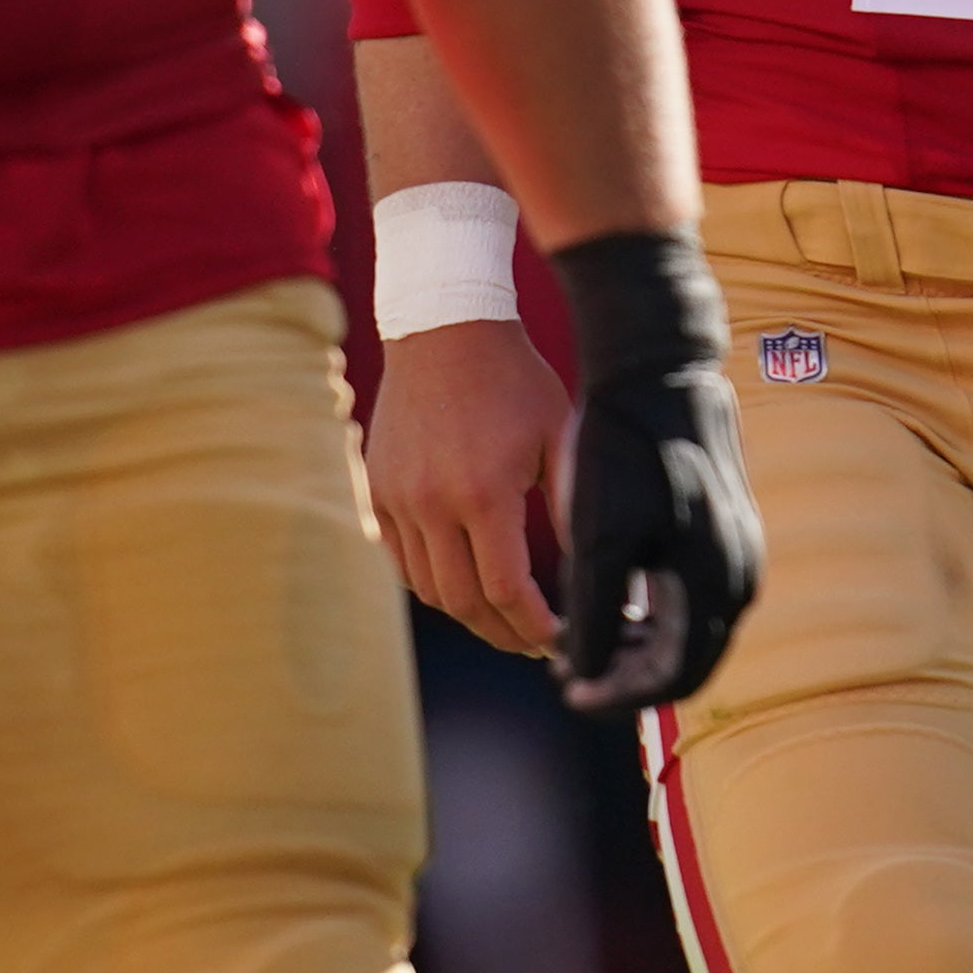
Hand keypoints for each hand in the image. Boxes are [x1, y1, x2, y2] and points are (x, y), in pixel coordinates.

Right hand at [365, 316, 565, 656]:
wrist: (444, 329)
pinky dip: (432, 581)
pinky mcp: (378, 492)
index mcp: (483, 493)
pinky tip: (463, 579)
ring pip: (428, 588)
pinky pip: (401, 560)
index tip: (558, 640)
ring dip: (467, 612)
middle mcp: (432, 504)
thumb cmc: (513, 379)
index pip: (506, 590)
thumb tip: (594, 560)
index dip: (534, 626)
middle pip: (464, 602)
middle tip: (532, 642)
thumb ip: (571, 501)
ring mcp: (397, 500)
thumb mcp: (558, 433)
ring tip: (502, 617)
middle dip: (503, 633)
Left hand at [546, 229, 764, 713]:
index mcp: (715, 583)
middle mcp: (740, 575)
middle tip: (568, 669)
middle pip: (687, 661)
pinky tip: (610, 600)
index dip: (616, 694)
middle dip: (627, 675)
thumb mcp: (599, 538)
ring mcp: (741, 550)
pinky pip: (696, 596)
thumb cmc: (623, 450)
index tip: (566, 688)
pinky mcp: (729, 528)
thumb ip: (595, 616)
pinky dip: (655, 613)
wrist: (655, 368)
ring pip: (691, 631)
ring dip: (639, 647)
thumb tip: (583, 676)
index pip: (673, 678)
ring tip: (581, 639)